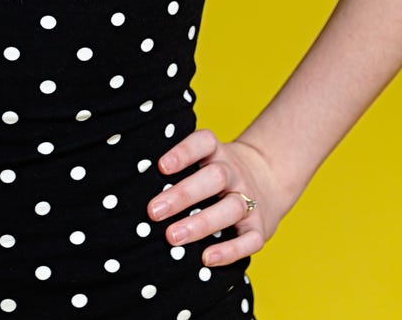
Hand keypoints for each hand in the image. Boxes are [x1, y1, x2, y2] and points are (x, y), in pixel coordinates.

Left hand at [148, 129, 287, 266]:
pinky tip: (206, 259)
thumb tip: (133, 183)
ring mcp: (250, 199)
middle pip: (214, 178)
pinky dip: (229, 251)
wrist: (268, 178)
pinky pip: (250, 240)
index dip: (184, 152)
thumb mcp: (205, 159)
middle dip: (183, 194)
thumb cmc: (216, 174)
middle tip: (154, 211)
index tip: (161, 167)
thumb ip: (179, 168)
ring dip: (200, 224)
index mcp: (218, 153)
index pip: (204, 143)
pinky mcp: (261, 227)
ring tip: (172, 237)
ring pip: (231, 208)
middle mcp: (235, 173)